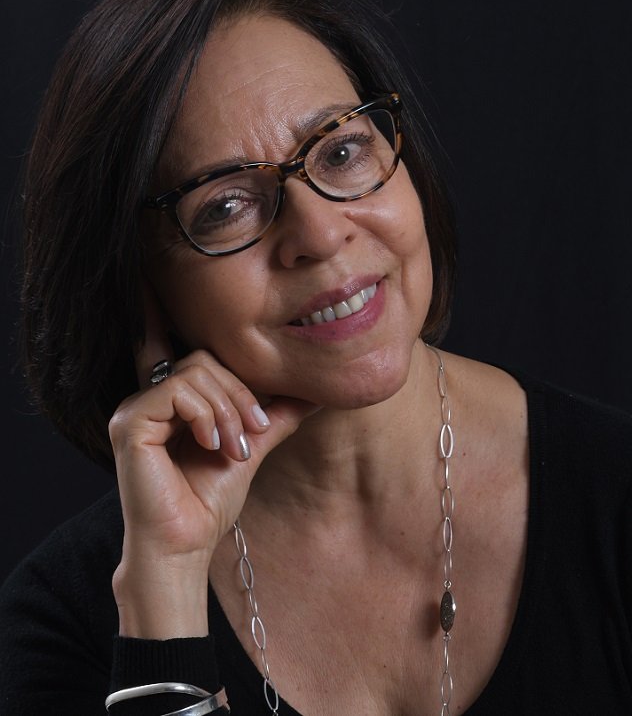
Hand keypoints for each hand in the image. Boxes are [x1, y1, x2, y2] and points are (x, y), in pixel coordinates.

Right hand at [109, 281, 318, 637]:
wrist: (187, 543)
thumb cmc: (210, 496)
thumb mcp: (250, 445)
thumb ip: (274, 415)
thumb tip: (312, 392)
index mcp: (170, 398)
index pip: (166, 344)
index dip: (157, 310)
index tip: (151, 278)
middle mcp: (147, 396)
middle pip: (204, 358)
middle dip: (240, 393)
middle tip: (253, 431)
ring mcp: (134, 408)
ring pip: (196, 372)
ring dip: (230, 409)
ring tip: (236, 446)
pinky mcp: (129, 423)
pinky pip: (179, 392)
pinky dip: (208, 416)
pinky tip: (214, 446)